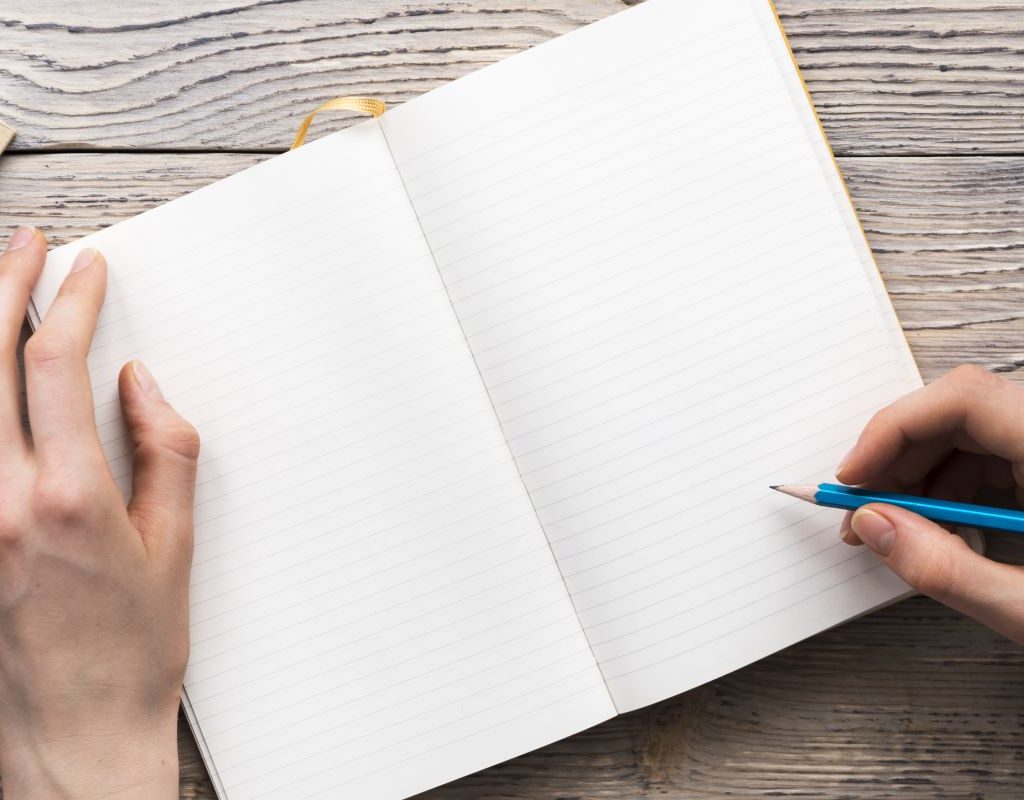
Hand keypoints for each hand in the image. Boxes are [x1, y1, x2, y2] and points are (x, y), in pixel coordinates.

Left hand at [0, 227, 198, 798]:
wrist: (72, 733)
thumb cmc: (132, 650)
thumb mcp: (174, 547)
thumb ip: (164, 451)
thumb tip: (138, 384)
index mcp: (67, 498)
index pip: (53, 368)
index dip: (71, 303)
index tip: (88, 270)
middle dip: (4, 290)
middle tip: (26, 247)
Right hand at [838, 364, 1023, 641]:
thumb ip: (945, 567)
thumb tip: (874, 527)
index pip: (963, 399)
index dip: (892, 428)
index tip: (854, 476)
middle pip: (963, 414)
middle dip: (900, 460)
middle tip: (863, 511)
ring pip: (977, 438)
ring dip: (925, 480)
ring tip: (899, 533)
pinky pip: (1002, 463)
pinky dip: (961, 495)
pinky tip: (949, 536)